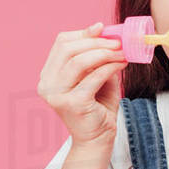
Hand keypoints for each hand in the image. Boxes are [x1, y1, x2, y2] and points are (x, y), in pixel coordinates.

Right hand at [36, 22, 128, 145]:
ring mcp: (57, 95)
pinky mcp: (73, 103)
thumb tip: (104, 30)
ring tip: (122, 52)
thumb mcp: (95, 75)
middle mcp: (47, 84)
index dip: (83, 34)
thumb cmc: (97, 107)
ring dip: (104, 53)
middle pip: (68, 49)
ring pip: (79, 61)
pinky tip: (122, 64)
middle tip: (118, 41)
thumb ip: (96, 56)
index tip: (103, 28)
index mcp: (48, 75)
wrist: (97, 139)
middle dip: (96, 42)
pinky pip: (93, 77)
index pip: (61, 44)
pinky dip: (110, 67)